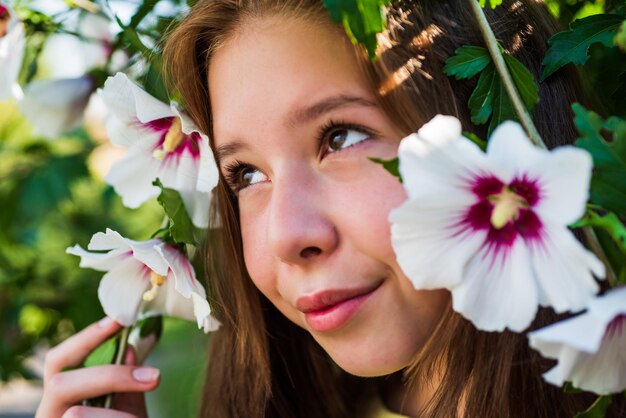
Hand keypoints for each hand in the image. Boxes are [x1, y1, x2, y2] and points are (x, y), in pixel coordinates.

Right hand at [36, 317, 159, 417]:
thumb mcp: (125, 411)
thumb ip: (125, 385)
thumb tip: (130, 348)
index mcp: (59, 399)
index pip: (58, 361)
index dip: (85, 338)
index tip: (119, 321)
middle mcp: (48, 416)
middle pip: (61, 383)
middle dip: (110, 375)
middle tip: (155, 378)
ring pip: (76, 416)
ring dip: (117, 415)